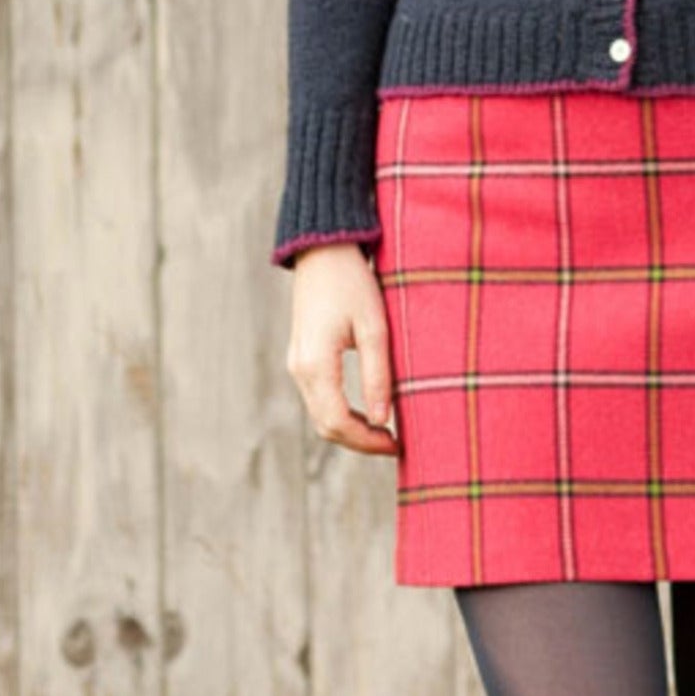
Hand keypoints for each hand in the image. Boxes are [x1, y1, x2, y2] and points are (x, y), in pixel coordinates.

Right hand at [286, 242, 399, 456]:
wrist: (323, 250)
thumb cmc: (353, 283)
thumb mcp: (374, 327)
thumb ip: (378, 375)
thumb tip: (384, 420)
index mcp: (316, 364)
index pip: (338, 422)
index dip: (367, 441)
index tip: (397, 445)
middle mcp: (299, 369)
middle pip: (326, 426)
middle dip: (359, 441)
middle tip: (394, 444)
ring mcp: (297, 364)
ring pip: (320, 415)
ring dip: (350, 429)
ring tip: (386, 431)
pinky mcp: (302, 357)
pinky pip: (319, 398)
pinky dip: (341, 413)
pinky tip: (368, 411)